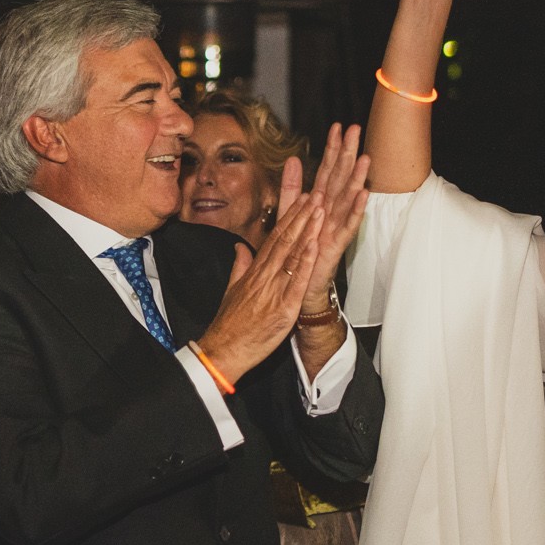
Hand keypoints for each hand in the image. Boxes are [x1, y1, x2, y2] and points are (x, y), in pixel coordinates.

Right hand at [194, 191, 325, 383]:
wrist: (224, 350)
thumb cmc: (230, 324)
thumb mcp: (232, 290)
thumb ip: (239, 266)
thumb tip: (240, 246)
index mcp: (255, 272)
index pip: (274, 238)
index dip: (290, 218)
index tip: (301, 199)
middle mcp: (264, 276)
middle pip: (285, 240)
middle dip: (301, 216)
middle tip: (316, 194)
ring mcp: (273, 290)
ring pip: (292, 255)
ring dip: (307, 231)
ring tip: (319, 209)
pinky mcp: (283, 308)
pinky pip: (296, 282)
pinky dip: (305, 262)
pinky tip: (314, 245)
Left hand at [278, 123, 371, 315]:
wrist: (300, 284)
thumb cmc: (299, 249)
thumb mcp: (289, 212)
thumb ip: (290, 187)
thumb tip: (291, 159)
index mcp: (319, 203)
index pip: (326, 171)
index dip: (332, 149)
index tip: (337, 127)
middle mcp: (330, 211)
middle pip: (340, 178)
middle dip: (347, 154)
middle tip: (355, 130)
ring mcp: (335, 227)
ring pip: (348, 198)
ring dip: (356, 178)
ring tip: (365, 158)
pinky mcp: (336, 245)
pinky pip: (348, 225)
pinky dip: (356, 210)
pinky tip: (364, 194)